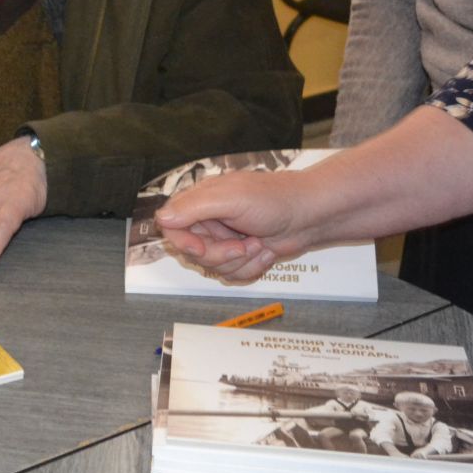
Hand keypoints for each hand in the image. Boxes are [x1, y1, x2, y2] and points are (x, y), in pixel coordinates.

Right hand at [155, 170, 312, 281]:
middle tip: (241, 246)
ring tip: (258, 244)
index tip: (200, 248)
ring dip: (240, 261)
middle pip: (193, 252)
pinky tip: (265, 251)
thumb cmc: (274, 199)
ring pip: (213, 267)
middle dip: (220, 255)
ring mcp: (225, 239)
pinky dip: (251, 267)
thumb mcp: (230, 198)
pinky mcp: (240, 255)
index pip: (172, 226)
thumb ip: (194, 207)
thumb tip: (161, 218)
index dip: (183, 242)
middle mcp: (210, 219)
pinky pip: (232, 273)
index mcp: (201, 199)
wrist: (310, 216)